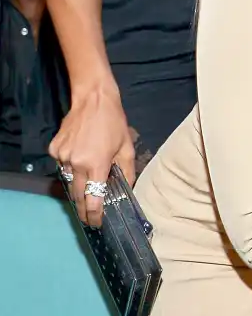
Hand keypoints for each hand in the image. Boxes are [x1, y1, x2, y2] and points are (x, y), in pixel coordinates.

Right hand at [49, 83, 135, 226]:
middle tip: (90, 215)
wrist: (93, 99)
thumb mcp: (126, 146)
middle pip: (78, 195)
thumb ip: (127, 170)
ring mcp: (62, 157)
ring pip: (68, 180)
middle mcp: (76, 164)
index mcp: (96, 164)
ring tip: (87, 183)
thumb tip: (126, 190)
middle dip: (84, 208)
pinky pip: (62, 165)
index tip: (97, 224)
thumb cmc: (113, 122)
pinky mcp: (54, 150)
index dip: (94, 215)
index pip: (93, 199)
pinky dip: (70, 166)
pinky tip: (80, 155)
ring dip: (77, 185)